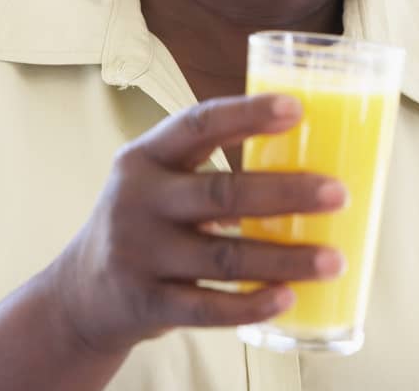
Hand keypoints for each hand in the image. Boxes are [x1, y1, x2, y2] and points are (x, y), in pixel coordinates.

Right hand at [49, 93, 346, 356]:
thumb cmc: (144, 219)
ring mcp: (139, 254)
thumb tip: (302, 157)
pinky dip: (250, 306)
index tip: (297, 109)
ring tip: (333, 258)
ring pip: (223, 257)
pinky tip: (287, 298)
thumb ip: (208, 164)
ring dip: (285, 258)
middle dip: (284, 192)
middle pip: (221, 193)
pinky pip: (207, 309)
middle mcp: (138, 200)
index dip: (247, 114)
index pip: (198, 124)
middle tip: (337, 193)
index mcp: (145, 156)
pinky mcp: (146, 304)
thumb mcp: (157, 178)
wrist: (81, 290)